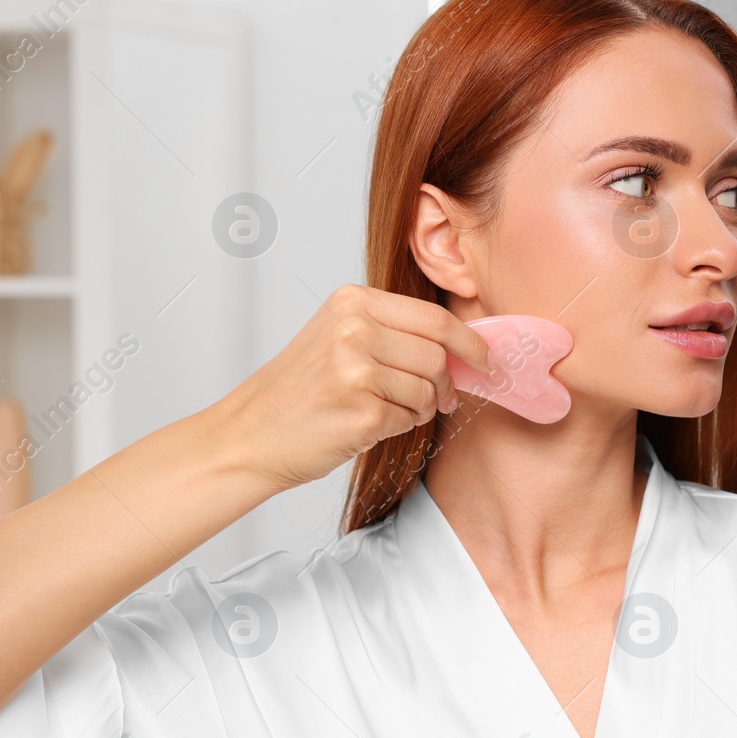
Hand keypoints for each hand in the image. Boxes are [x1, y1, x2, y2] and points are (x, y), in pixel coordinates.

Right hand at [214, 284, 492, 491]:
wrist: (250, 435)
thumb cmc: (297, 391)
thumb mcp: (336, 336)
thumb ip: (391, 330)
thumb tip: (460, 345)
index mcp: (352, 302)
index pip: (433, 317)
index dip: (469, 342)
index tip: (486, 360)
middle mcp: (354, 330)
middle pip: (437, 356)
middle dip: (447, 383)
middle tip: (442, 400)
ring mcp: (356, 371)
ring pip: (427, 390)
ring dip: (419, 408)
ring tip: (387, 411)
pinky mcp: (361, 413)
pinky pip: (409, 420)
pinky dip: (399, 427)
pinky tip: (368, 424)